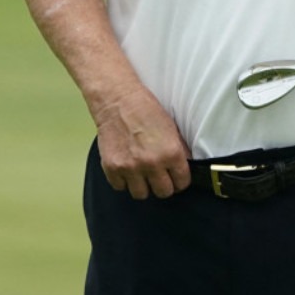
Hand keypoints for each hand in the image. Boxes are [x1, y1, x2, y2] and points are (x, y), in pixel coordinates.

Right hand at [92, 85, 191, 199]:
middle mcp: (152, 163)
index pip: (182, 183)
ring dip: (142, 185)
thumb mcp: (171, 128)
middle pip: (163, 193)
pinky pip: (120, 187)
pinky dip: (123, 180)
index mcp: (171, 153)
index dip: (180, 180)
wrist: (117, 100)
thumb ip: (178, 151)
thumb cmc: (144, 109)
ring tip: (141, 173)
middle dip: (163, 185)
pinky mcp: (112, 168)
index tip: (175, 178)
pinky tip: (126, 168)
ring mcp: (130, 168)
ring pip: (141, 194)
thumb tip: (183, 168)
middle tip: (159, 176)